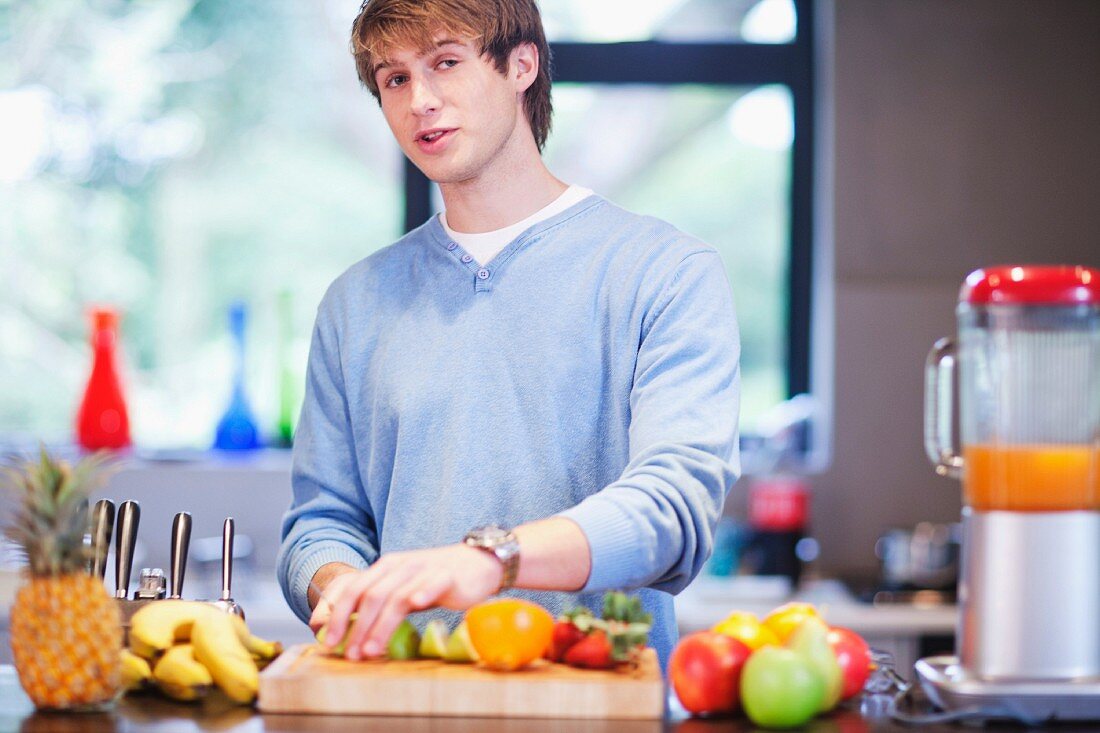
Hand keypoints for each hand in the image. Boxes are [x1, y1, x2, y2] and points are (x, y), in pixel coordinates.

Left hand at [315, 544, 502, 659]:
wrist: (477, 563)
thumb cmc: (435, 581)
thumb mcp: (402, 588)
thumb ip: (378, 602)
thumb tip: (346, 630)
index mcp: (385, 567)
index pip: (353, 589)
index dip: (337, 615)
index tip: (328, 642)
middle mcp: (401, 565)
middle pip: (371, 596)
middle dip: (356, 627)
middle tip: (350, 654)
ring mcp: (424, 569)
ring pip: (397, 596)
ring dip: (381, 625)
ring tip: (372, 650)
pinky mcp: (447, 576)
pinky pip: (432, 583)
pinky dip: (422, 592)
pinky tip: (417, 604)